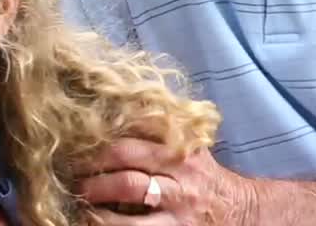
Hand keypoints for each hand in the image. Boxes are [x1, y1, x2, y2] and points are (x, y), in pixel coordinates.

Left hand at [75, 137, 253, 224]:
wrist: (245, 211)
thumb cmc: (205, 174)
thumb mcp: (187, 145)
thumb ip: (156, 127)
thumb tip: (115, 101)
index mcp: (178, 153)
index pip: (130, 144)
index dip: (96, 145)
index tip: (72, 144)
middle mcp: (179, 182)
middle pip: (127, 175)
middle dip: (93, 175)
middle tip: (70, 174)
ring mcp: (178, 213)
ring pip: (130, 211)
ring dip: (99, 208)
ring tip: (80, 202)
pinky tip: (94, 222)